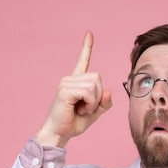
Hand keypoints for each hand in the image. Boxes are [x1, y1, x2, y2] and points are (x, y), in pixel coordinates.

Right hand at [35, 31, 112, 147]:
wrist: (58, 134)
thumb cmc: (73, 123)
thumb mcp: (94, 113)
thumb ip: (104, 103)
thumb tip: (109, 91)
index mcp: (75, 82)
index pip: (82, 61)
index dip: (86, 47)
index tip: (89, 33)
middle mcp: (69, 79)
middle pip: (98, 78)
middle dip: (98, 96)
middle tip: (86, 108)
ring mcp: (66, 83)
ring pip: (94, 85)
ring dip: (93, 102)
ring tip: (82, 110)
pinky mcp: (65, 90)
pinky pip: (88, 92)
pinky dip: (90, 104)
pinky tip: (80, 110)